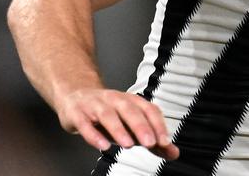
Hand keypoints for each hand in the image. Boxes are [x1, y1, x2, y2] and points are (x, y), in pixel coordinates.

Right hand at [57, 87, 179, 159]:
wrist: (75, 96)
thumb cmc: (108, 114)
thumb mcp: (130, 125)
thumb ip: (152, 139)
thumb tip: (173, 152)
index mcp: (130, 101)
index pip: (148, 109)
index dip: (157, 124)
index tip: (165, 141)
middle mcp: (114, 100)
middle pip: (129, 110)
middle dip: (141, 126)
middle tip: (150, 143)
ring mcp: (95, 105)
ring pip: (108, 115)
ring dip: (119, 129)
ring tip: (128, 144)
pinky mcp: (77, 114)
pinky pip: (85, 124)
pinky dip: (93, 135)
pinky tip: (102, 145)